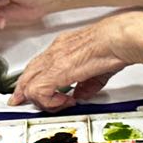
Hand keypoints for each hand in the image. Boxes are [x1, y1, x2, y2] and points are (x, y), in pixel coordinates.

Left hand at [10, 12, 142, 110]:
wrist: (118, 38)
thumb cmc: (114, 45)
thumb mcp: (97, 70)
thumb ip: (86, 85)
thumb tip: (81, 95)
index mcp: (62, 48)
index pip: (36, 67)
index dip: (29, 83)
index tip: (28, 96)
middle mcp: (54, 52)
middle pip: (26, 75)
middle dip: (23, 93)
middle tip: (24, 104)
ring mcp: (54, 60)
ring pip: (28, 85)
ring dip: (42, 100)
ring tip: (60, 103)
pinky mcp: (57, 70)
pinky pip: (39, 91)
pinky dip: (49, 101)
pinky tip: (65, 101)